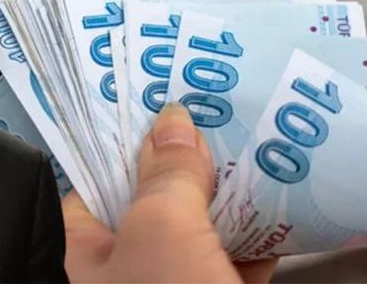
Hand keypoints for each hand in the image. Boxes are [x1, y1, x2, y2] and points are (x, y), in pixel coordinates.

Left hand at [62, 103, 276, 282]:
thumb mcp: (163, 231)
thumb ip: (167, 174)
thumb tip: (172, 125)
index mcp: (88, 253)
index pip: (96, 179)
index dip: (127, 138)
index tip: (157, 101)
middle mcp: (127, 267)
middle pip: (155, 197)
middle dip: (188, 158)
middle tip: (214, 113)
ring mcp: (173, 282)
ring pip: (199, 226)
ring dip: (228, 191)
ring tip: (252, 143)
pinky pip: (234, 254)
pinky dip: (257, 230)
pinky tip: (278, 201)